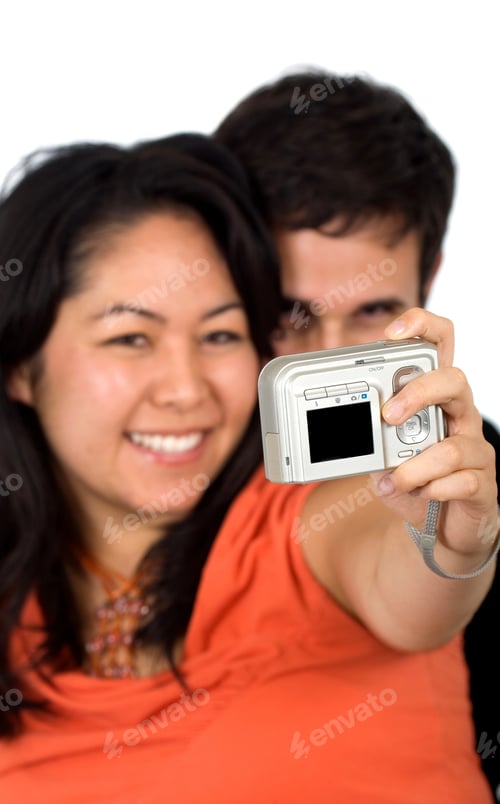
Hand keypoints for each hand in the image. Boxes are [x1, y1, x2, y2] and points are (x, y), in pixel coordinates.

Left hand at [374, 308, 498, 564]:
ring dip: (416, 466)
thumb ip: (367, 434)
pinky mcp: (483, 484)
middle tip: (388, 415)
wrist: (442, 527)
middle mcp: (460, 416)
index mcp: (435, 398)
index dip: (423, 327)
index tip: (393, 332)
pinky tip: (419, 494)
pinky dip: (432, 490)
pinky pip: (463, 482)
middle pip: (455, 380)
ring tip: (396, 479)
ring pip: (456, 445)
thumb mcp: (382, 452)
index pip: (441, 344)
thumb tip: (331, 423)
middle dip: (418, 393)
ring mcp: (476, 450)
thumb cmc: (414, 479)